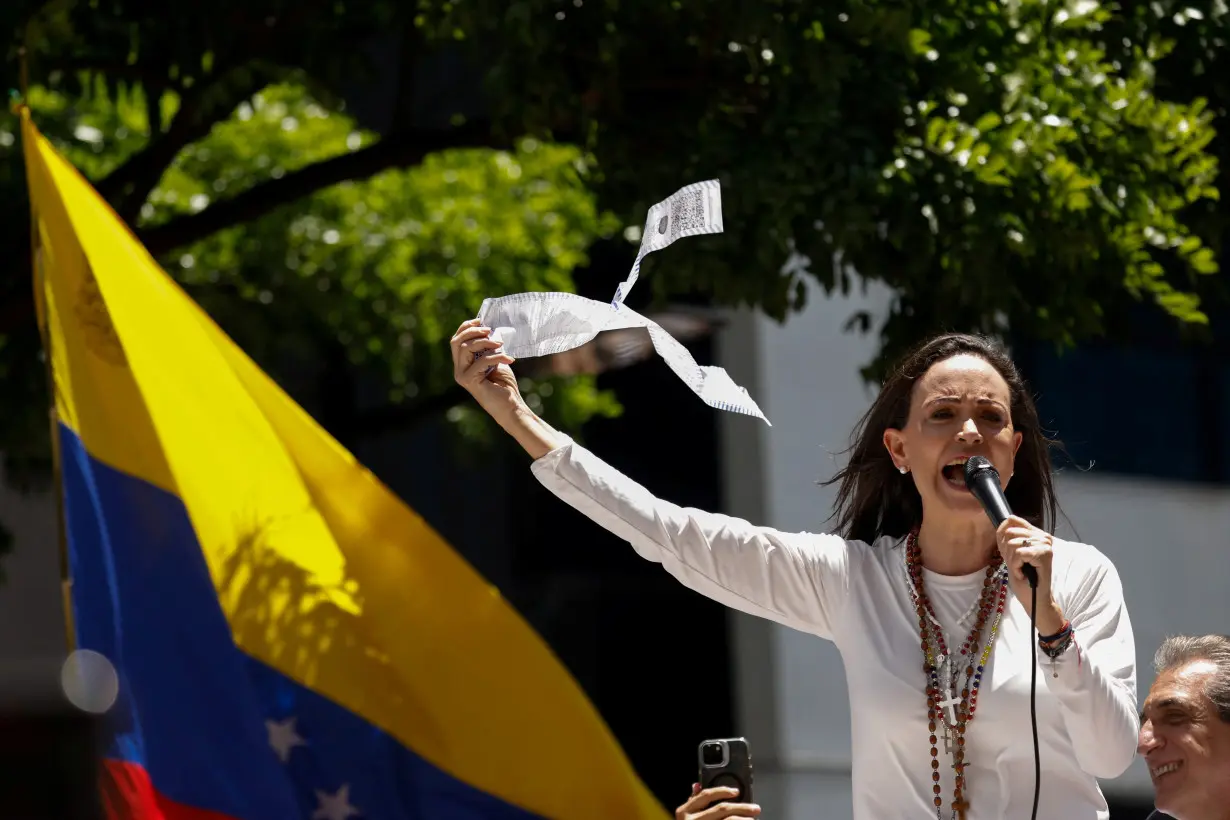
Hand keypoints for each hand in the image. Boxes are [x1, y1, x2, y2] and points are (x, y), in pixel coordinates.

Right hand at [450, 318, 521, 418]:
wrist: (511, 406)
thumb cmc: (504, 384)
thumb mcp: (495, 360)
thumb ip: (488, 347)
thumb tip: (489, 329)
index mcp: (462, 364)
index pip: (456, 340)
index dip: (466, 327)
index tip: (481, 320)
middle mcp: (459, 370)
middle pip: (457, 342)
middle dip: (473, 331)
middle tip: (490, 330)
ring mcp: (462, 376)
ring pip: (466, 348)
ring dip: (485, 342)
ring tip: (501, 344)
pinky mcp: (470, 381)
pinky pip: (482, 361)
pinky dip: (497, 357)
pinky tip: (509, 359)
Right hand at [675, 782, 760, 819]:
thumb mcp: (685, 815)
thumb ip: (692, 802)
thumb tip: (697, 785)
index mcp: (685, 811)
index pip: (706, 795)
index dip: (722, 791)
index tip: (736, 792)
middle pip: (722, 809)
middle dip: (741, 807)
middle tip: (755, 808)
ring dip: (743, 819)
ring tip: (753, 819)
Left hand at [995, 515, 1063, 634]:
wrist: (1032, 597)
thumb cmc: (1023, 576)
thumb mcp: (1010, 552)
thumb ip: (1008, 536)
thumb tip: (1006, 519)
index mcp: (1035, 533)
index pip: (1012, 520)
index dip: (1003, 536)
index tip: (1009, 553)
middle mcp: (1043, 536)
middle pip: (1009, 533)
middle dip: (1008, 553)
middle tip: (1018, 565)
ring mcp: (1045, 544)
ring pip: (1013, 544)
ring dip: (1012, 562)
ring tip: (1022, 570)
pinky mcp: (1045, 554)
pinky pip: (1019, 554)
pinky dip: (1016, 567)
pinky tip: (1023, 574)